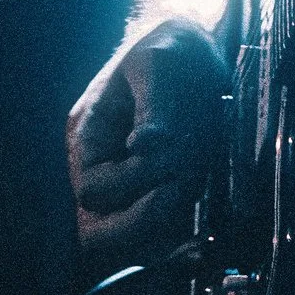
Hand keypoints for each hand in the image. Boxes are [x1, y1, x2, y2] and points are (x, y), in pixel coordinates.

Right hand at [66, 15, 226, 265]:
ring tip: (200, 201)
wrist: (196, 52)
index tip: (170, 170)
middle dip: (141, 223)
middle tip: (182, 196)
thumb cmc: (171, 51)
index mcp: (88, 137)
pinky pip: (158, 242)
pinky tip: (206, 233)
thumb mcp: (160, 64)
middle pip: (99, 233)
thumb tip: (144, 147)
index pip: (92, 190)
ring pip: (132, 244)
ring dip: (166, 231)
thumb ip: (155, 106)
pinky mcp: (157, 200)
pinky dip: (180, 243)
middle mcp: (103, 171)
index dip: (128, 187)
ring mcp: (128, 190)